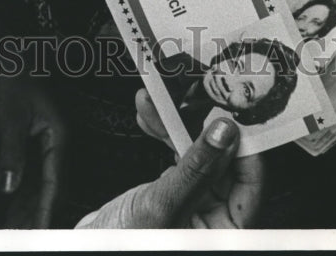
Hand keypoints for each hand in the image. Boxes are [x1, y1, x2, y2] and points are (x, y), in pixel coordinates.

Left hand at [0, 73, 67, 227]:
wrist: (11, 53)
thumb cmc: (14, 79)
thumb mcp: (10, 116)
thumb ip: (12, 152)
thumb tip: (10, 187)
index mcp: (58, 138)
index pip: (53, 184)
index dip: (46, 212)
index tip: (40, 234)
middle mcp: (56, 144)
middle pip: (47, 189)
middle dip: (35, 217)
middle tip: (22, 238)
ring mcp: (45, 143)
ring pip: (38, 184)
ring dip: (27, 209)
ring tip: (14, 231)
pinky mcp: (34, 141)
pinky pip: (30, 174)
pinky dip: (21, 193)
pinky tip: (10, 208)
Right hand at [78, 103, 263, 228]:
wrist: (85, 247)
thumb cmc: (122, 244)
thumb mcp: (162, 205)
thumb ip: (195, 169)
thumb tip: (224, 134)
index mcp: (224, 231)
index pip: (250, 182)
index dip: (242, 144)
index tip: (230, 112)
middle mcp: (213, 218)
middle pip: (221, 160)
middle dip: (200, 124)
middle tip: (191, 94)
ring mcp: (193, 202)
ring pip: (196, 152)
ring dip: (175, 122)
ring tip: (156, 101)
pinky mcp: (172, 191)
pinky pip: (175, 154)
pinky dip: (162, 132)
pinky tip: (149, 116)